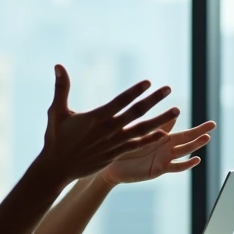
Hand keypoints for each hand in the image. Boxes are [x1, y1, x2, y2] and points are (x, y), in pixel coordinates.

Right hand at [37, 65, 178, 182]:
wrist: (57, 168)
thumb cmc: (56, 138)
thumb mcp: (57, 111)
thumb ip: (61, 88)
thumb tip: (58, 65)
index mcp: (95, 118)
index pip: (120, 102)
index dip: (135, 91)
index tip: (148, 82)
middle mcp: (108, 130)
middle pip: (135, 113)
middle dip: (153, 100)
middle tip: (168, 88)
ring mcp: (114, 143)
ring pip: (142, 129)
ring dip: (161, 120)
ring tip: (177, 111)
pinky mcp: (116, 154)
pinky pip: (138, 145)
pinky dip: (151, 139)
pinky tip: (165, 133)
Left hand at [100, 118, 215, 185]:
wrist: (109, 165)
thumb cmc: (120, 145)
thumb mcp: (137, 131)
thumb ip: (154, 123)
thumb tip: (171, 111)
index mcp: (160, 135)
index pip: (180, 128)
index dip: (195, 126)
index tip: (207, 121)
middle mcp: (165, 146)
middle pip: (186, 138)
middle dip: (200, 131)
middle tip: (213, 125)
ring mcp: (164, 157)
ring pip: (184, 150)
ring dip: (195, 144)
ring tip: (207, 138)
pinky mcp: (159, 169)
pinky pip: (176, 167)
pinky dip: (186, 164)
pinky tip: (197, 159)